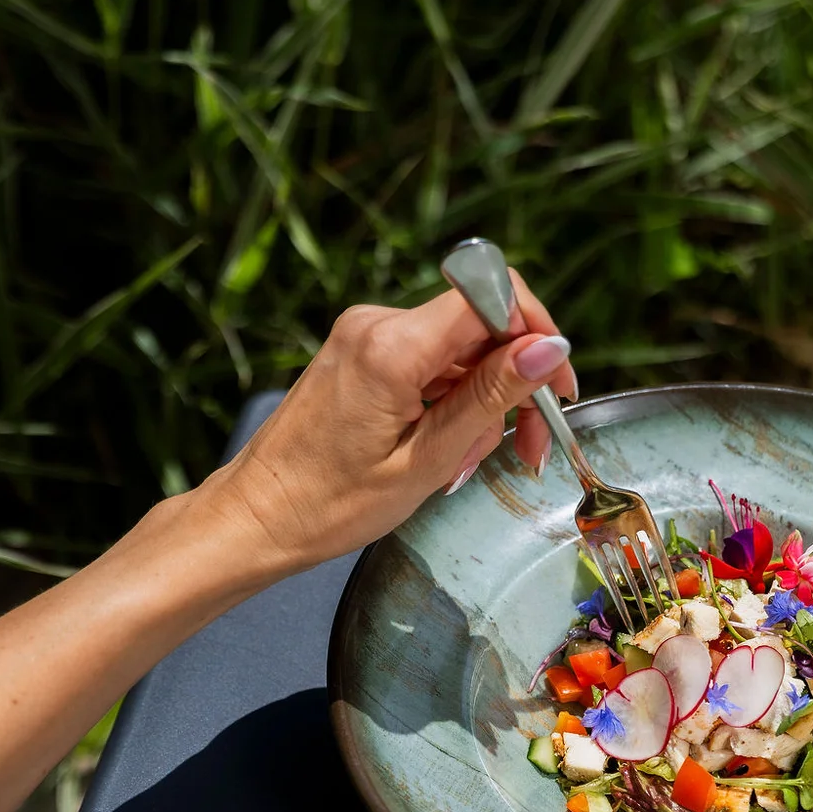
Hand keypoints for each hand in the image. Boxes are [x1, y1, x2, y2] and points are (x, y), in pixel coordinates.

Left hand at [203, 271, 577, 570]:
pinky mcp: (361, 350)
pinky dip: (452, 399)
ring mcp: (365, 334)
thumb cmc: (328, 504)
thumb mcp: (425, 461)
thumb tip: (547, 347)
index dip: (537, 333)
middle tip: (530, 446)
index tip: (556, 388)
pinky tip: (447, 446)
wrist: (256, 516)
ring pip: (460, 346)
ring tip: (470, 460)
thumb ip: (488, 399)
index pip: (491, 295)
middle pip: (482, 324)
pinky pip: (430, 359)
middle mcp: (376, 323)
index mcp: (391, 347)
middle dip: (516, 382)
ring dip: (484, 399)